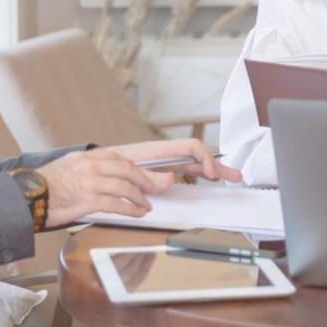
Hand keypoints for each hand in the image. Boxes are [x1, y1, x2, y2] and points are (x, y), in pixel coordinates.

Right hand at [39, 139, 239, 228]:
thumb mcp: (75, 169)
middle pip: (132, 170)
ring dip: (141, 197)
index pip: (129, 159)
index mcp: (94, 157)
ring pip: (127, 186)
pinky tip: (138, 213)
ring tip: (148, 205)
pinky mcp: (86, 198)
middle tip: (166, 186)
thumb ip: (100, 171)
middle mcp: (94, 164)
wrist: (25, 195)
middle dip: (152, 180)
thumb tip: (124, 179)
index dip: (151, 164)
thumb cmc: (51, 186)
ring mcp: (90, 180)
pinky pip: (115, 203)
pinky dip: (130, 208)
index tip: (167, 170)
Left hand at [105, 137, 240, 184]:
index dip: (204, 159)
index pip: (190, 147)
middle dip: (216, 165)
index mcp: (157, 151)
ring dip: (211, 170)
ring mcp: (163, 163)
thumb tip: (171, 179)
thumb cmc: (105, 166)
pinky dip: (198, 174)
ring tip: (227, 177)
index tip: (211, 174)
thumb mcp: (124, 172)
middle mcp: (164, 155)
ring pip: (192, 164)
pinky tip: (205, 178)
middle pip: (196, 156)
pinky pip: (184, 171)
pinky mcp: (158, 171)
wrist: (91, 170)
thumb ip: (147, 176)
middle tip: (234, 176)